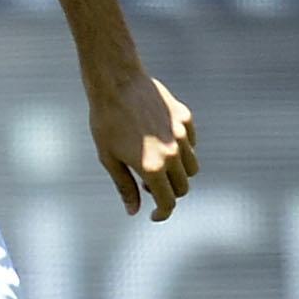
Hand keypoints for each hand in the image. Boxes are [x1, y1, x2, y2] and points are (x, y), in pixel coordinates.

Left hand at [88, 74, 197, 222]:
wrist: (116, 83)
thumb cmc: (106, 122)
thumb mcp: (109, 158)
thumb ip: (124, 186)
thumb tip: (134, 211)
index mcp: (153, 168)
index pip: (168, 202)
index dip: (162, 213)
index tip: (154, 214)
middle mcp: (173, 154)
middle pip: (182, 187)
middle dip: (167, 193)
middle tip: (146, 184)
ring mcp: (182, 135)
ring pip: (191, 168)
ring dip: (178, 174)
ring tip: (155, 164)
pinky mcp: (185, 119)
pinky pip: (191, 144)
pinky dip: (182, 151)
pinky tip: (161, 143)